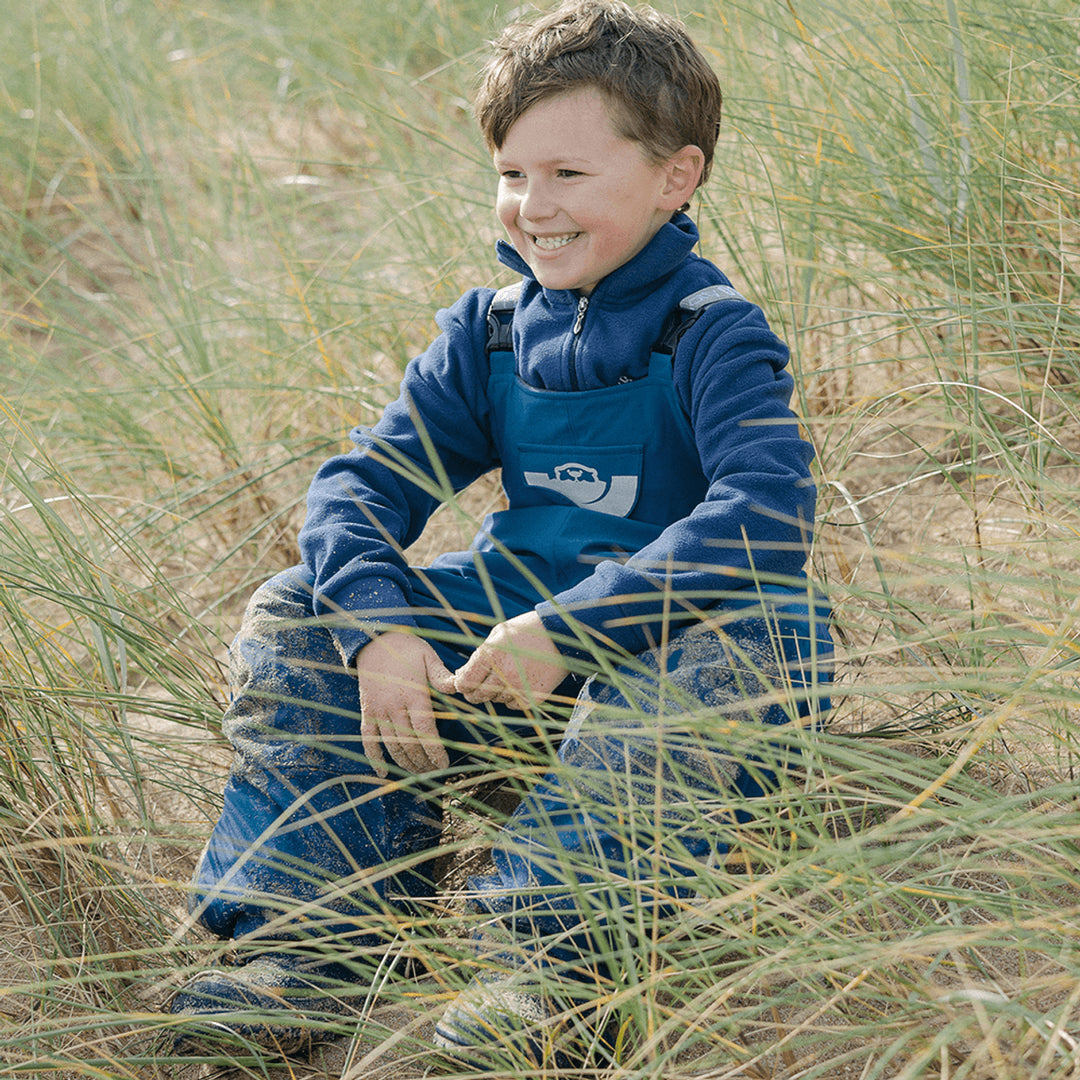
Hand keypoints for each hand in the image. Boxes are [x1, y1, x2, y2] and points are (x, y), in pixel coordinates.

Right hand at [356, 632, 455, 777]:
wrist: (374, 640)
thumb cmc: (407, 648)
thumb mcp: (429, 657)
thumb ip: (442, 676)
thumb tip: (461, 686)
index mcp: (413, 694)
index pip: (425, 731)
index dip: (434, 751)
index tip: (444, 764)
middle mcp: (394, 706)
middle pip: (409, 742)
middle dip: (423, 761)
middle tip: (435, 772)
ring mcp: (378, 710)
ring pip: (391, 745)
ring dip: (405, 762)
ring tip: (418, 772)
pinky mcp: (366, 711)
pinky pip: (368, 739)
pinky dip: (374, 758)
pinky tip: (383, 773)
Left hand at [452, 611, 567, 709]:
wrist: (562, 636)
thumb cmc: (527, 631)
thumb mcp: (498, 633)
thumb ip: (479, 654)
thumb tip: (461, 676)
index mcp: (491, 655)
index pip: (465, 682)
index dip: (461, 684)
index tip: (463, 682)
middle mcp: (503, 674)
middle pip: (477, 696)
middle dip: (475, 690)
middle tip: (482, 681)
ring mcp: (519, 688)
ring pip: (495, 701)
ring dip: (496, 692)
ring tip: (509, 673)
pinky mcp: (533, 698)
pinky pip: (513, 705)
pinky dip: (513, 697)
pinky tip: (522, 681)